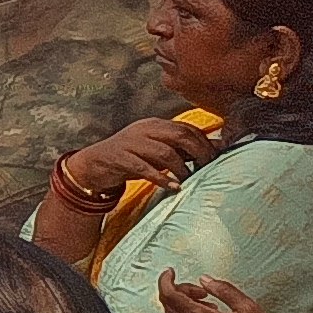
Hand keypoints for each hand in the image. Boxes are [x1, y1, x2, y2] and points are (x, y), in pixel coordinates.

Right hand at [55, 116, 223, 208]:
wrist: (95, 164)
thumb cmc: (132, 158)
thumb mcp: (158, 150)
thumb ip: (182, 147)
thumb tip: (218, 146)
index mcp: (154, 124)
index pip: (186, 128)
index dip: (204, 143)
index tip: (214, 159)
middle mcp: (143, 130)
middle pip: (179, 135)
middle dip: (197, 152)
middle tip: (206, 168)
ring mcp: (131, 143)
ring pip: (164, 152)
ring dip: (181, 168)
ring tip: (188, 180)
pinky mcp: (120, 158)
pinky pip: (144, 168)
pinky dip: (162, 178)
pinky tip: (173, 187)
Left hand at [160, 270, 292, 312]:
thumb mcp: (248, 308)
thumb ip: (224, 290)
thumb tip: (205, 280)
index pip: (169, 295)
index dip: (166, 280)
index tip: (170, 272)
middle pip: (169, 304)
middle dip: (182, 291)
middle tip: (202, 292)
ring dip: (185, 306)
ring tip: (209, 307)